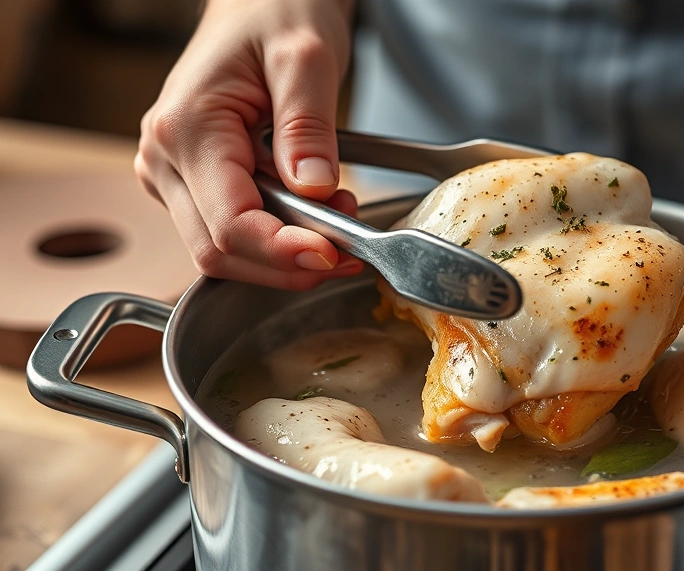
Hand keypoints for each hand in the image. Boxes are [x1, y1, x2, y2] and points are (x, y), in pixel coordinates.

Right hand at [135, 0, 362, 289]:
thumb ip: (309, 126)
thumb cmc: (275, 14)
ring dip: (284, 253)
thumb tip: (315, 190)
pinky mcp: (191, 185)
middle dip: (288, 262)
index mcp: (185, 129)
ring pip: (224, 252)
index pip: (230, 224)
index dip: (282, 251)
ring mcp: (172, 177)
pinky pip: (231, 233)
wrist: (257, 3)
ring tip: (338, 215)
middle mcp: (164, 160)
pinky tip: (314, 213)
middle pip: (221, 252)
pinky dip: (276, 238)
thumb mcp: (306, 57)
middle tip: (350, 245)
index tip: (333, 255)